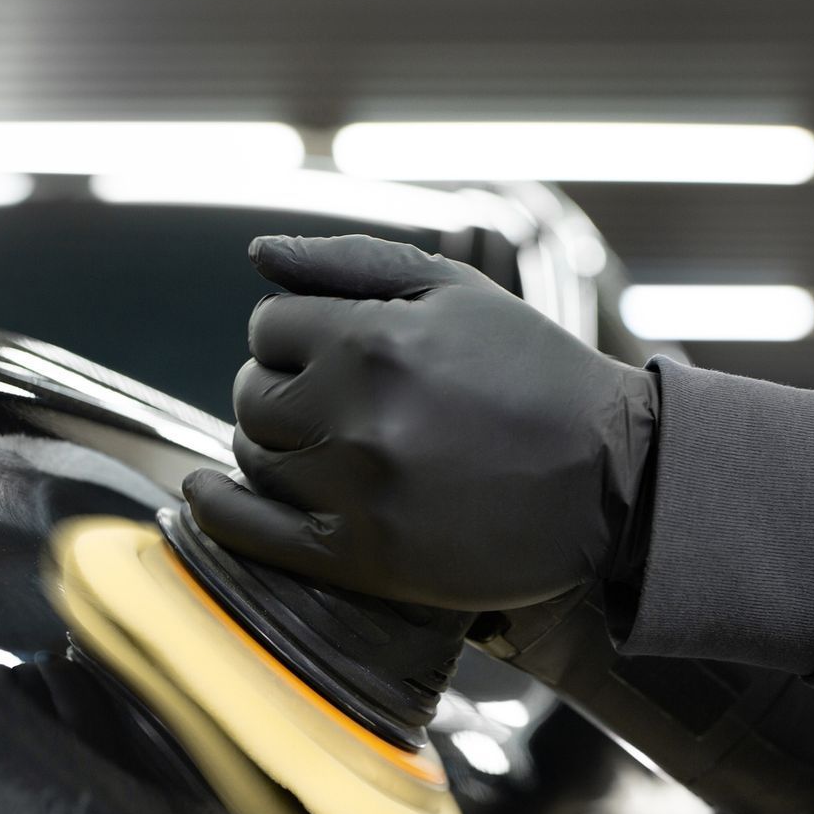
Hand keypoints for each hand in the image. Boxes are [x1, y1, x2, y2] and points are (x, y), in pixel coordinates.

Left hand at [182, 234, 658, 611]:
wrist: (610, 478)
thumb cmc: (533, 374)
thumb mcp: (457, 290)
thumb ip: (349, 261)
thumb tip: (256, 256)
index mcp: (374, 339)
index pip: (268, 329)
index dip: (294, 337)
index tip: (329, 354)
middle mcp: (355, 414)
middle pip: (252, 393)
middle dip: (281, 390)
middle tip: (328, 402)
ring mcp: (354, 491)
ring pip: (252, 454)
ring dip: (272, 444)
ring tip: (322, 445)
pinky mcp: (361, 558)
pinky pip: (249, 530)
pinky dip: (216, 508)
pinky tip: (204, 492)